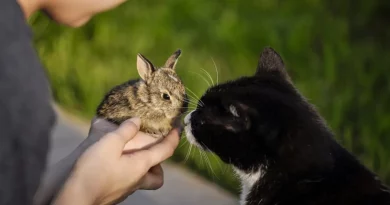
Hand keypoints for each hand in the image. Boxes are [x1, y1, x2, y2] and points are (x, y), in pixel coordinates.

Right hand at [53, 118, 180, 204]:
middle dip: (159, 163)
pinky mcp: (114, 194)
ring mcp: (125, 190)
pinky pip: (128, 183)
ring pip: (143, 181)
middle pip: (158, 175)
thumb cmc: (92, 171)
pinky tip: (114, 164)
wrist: (73, 199)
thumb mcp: (109, 143)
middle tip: (151, 150)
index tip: (178, 128)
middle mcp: (137, 180)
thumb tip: (137, 121)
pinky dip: (128, 172)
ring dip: (143, 168)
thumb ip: (125, 131)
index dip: (174, 138)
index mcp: (141, 166)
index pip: (166, 151)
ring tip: (131, 155)